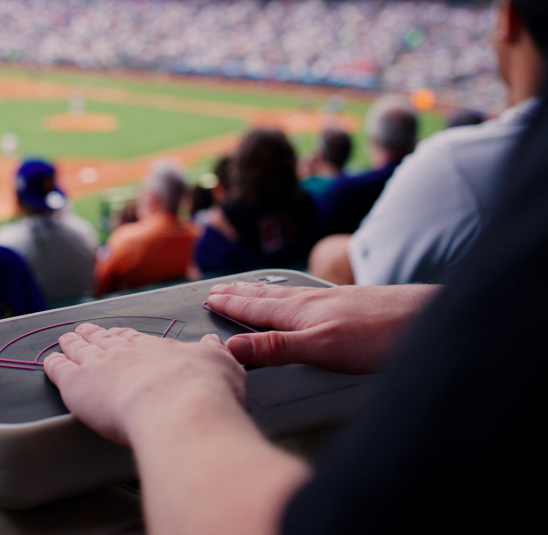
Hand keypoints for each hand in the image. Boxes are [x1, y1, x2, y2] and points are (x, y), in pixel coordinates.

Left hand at [43, 323, 246, 447]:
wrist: (179, 409)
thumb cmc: (203, 393)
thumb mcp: (221, 365)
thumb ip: (214, 353)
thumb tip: (214, 343)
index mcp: (156, 349)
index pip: (134, 339)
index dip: (123, 336)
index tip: (117, 333)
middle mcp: (124, 352)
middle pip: (103, 340)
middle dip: (93, 335)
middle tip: (84, 330)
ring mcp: (98, 366)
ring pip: (79, 350)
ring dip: (71, 344)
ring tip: (65, 340)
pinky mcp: (76, 384)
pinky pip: (58, 369)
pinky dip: (52, 364)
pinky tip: (49, 362)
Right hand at [206, 283, 439, 373]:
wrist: (428, 317)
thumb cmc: (380, 334)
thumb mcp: (321, 348)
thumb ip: (276, 348)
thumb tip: (232, 347)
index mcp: (300, 312)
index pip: (255, 307)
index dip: (230, 305)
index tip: (210, 300)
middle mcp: (313, 301)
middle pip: (268, 295)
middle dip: (241, 292)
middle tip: (221, 288)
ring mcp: (334, 300)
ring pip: (287, 294)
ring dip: (262, 291)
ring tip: (249, 289)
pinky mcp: (353, 303)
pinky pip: (307, 296)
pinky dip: (289, 295)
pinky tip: (300, 299)